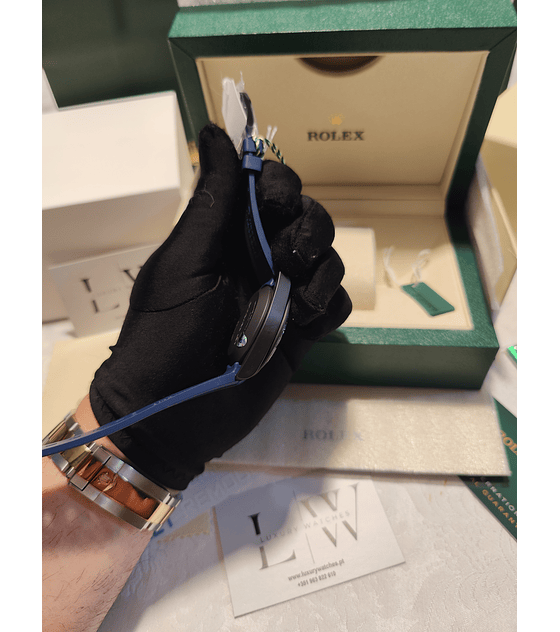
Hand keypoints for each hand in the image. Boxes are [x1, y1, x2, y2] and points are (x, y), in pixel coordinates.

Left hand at [89, 124, 350, 489]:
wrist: (172, 416)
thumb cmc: (166, 334)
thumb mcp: (184, 263)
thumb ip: (211, 202)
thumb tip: (217, 131)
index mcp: (225, 235)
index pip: (268, 187)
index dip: (281, 185)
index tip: (275, 205)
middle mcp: (258, 258)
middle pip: (308, 218)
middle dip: (306, 231)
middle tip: (284, 260)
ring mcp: (282, 294)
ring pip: (328, 258)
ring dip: (318, 271)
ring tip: (291, 301)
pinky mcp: (301, 331)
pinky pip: (335, 302)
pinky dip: (327, 305)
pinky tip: (303, 322)